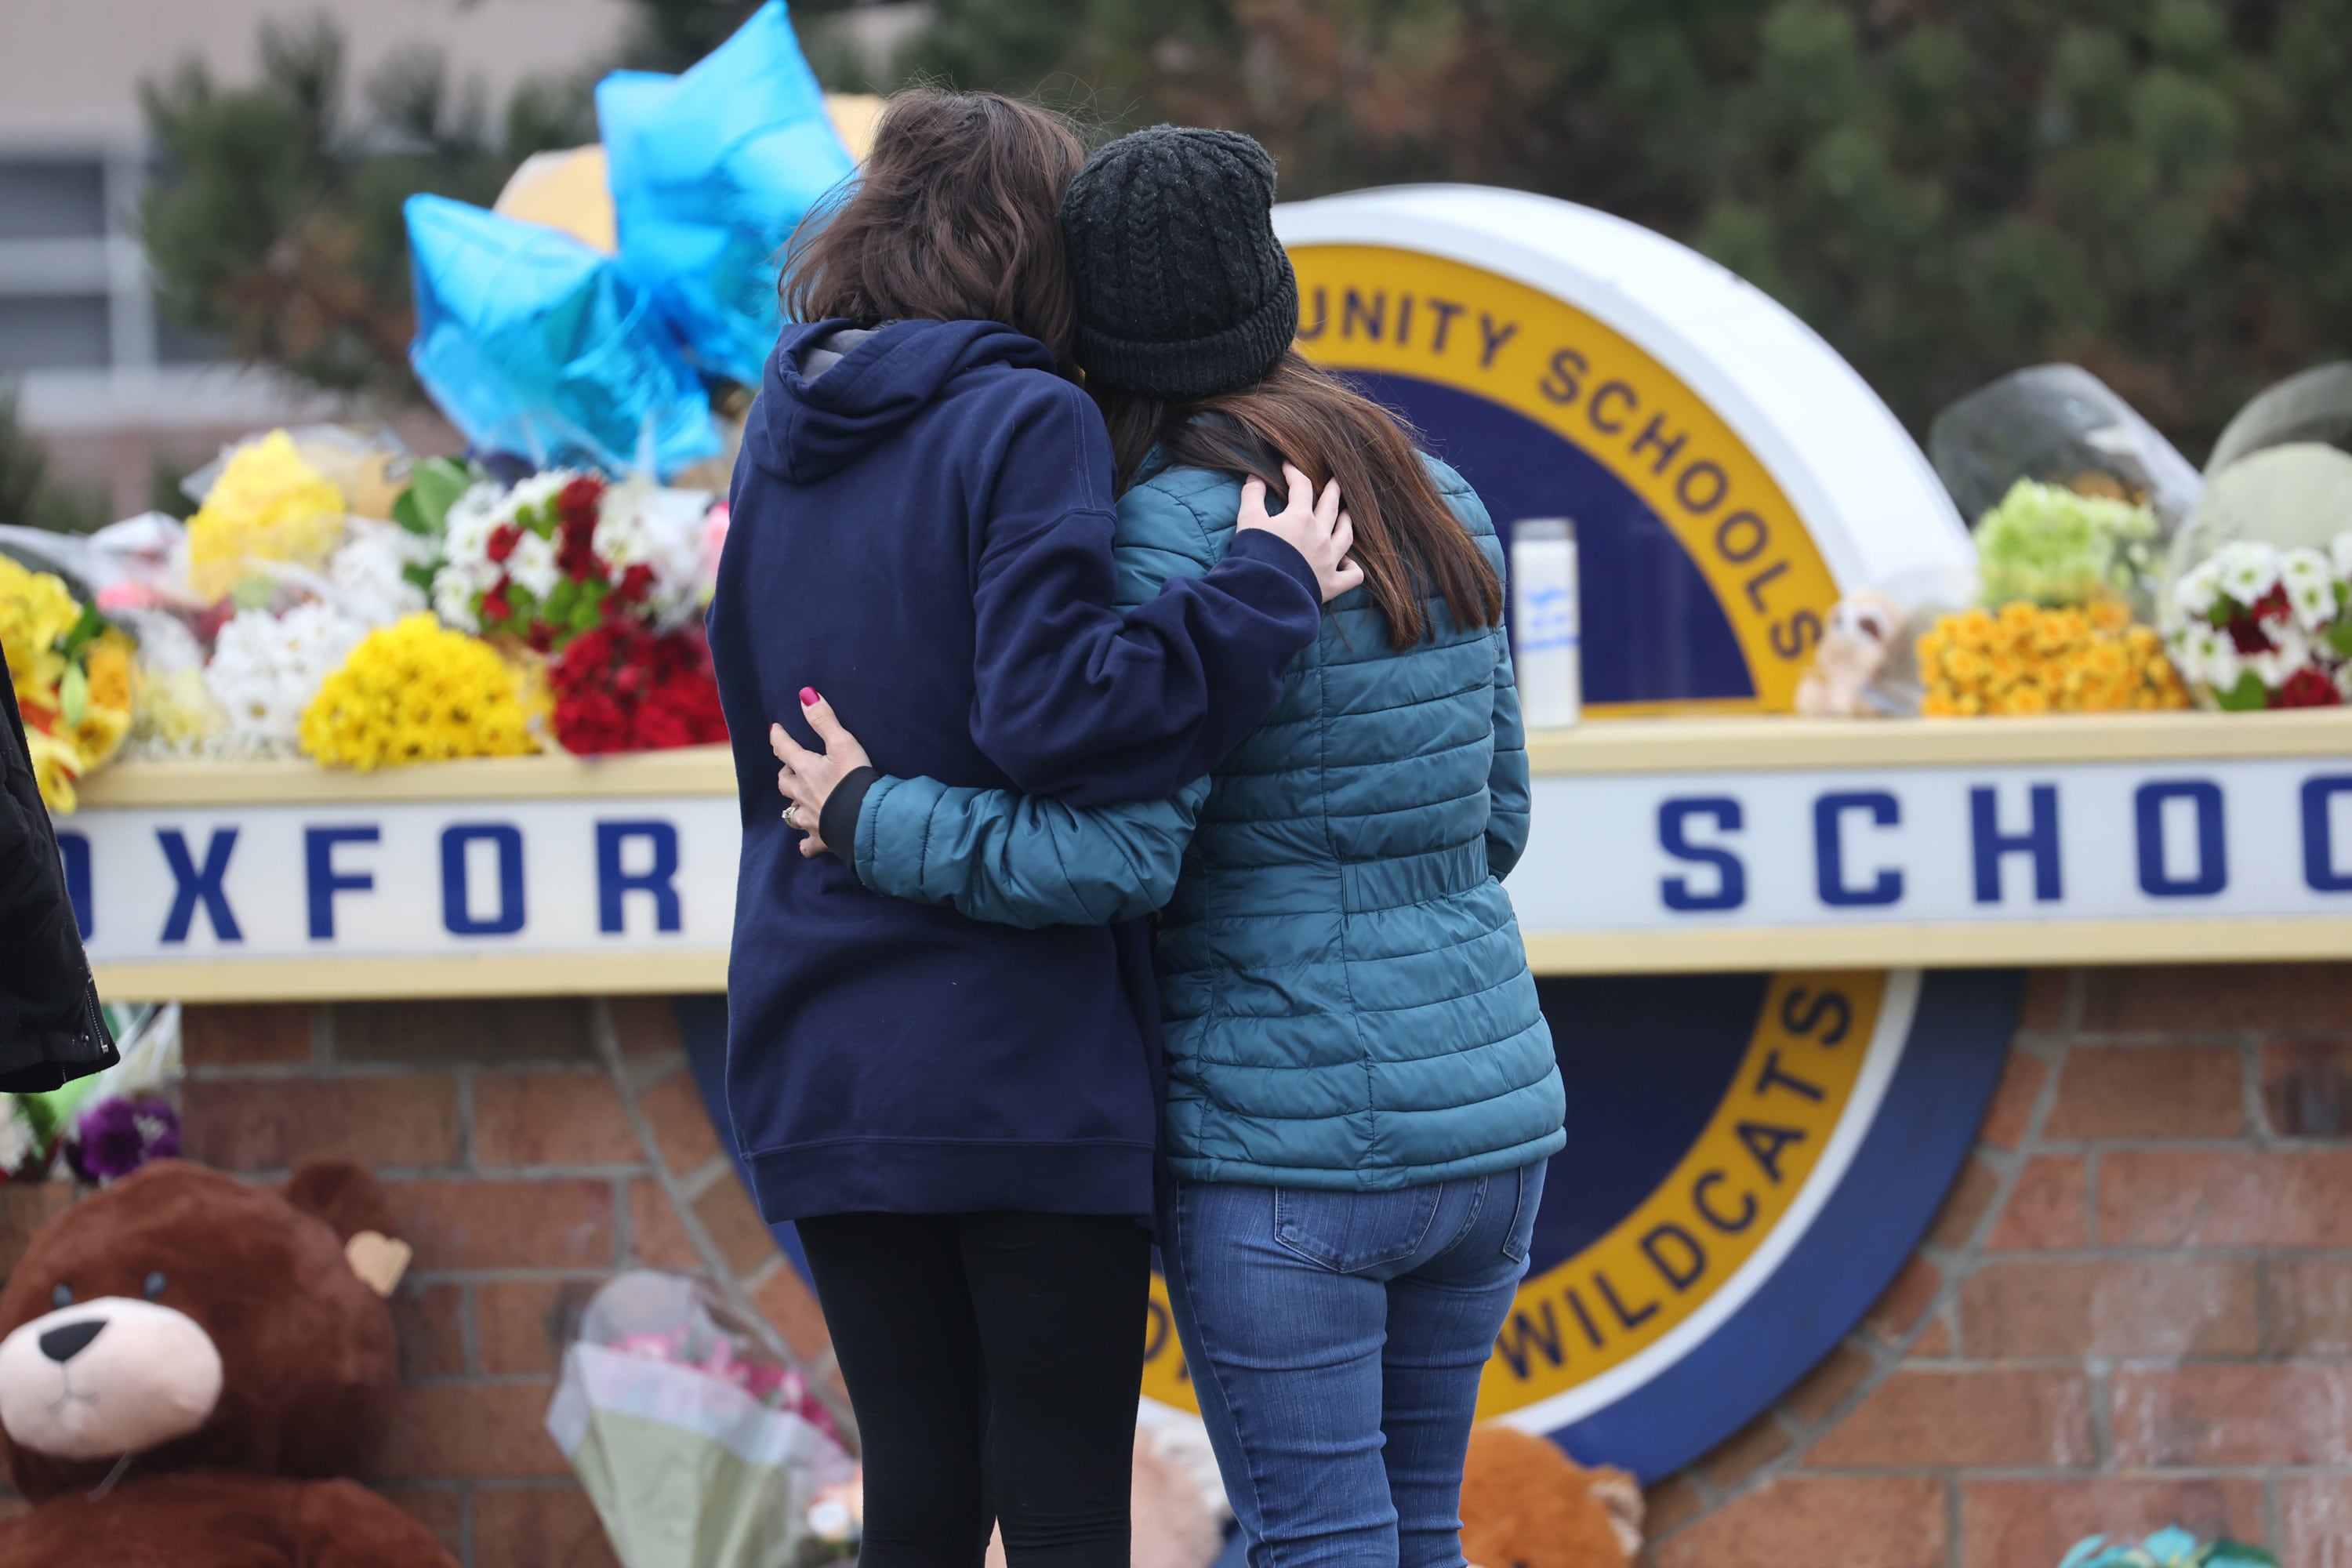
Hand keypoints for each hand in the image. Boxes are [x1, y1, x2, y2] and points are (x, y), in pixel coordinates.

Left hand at [770, 688, 872, 859]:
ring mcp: (810, 818)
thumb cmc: (856, 780)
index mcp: (806, 769)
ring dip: (792, 804)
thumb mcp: (843, 743)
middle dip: (786, 772)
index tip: (775, 730)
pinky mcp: (821, 839)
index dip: (779, 737)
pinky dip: (805, 842)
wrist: (866, 820)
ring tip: (797, 799)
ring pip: (791, 812)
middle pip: (785, 782)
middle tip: (791, 766)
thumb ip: (824, 719)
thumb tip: (805, 695)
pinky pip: (807, 844)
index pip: (785, 748)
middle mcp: (802, 794)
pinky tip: (805, 843)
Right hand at [1238, 463, 1362, 604]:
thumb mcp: (1248, 521)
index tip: (1287, 467)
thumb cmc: (1255, 555)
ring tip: (1347, 514)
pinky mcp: (1332, 584)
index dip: (1293, 473)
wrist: (1265, 593)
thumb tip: (1254, 477)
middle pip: (1331, 506)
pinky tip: (1347, 562)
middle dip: (1333, 490)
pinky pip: (1352, 575)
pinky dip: (1352, 567)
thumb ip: (1252, 496)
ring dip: (1347, 522)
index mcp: (1301, 518)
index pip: (1301, 487)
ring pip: (1346, 535)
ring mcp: (1329, 560)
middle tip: (1335, 480)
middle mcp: (1320, 535)